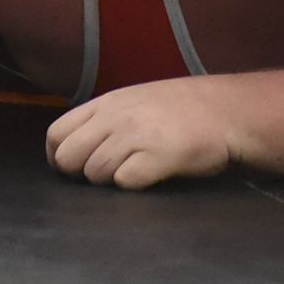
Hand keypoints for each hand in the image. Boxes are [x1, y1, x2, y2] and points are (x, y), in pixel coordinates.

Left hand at [45, 80, 233, 189]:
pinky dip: (134, 183)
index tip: (73, 168)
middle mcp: (115, 117)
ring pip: (94, 173)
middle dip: (80, 172)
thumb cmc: (183, 108)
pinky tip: (151, 173)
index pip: (57, 134)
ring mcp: (135, 136)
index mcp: (107, 103)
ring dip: (110, 180)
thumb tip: (77, 143)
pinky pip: (125, 181)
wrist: (227, 111)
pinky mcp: (156, 157)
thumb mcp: (136, 100)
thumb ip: (105, 117)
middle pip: (68, 158)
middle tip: (105, 172)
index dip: (58, 157)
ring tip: (135, 168)